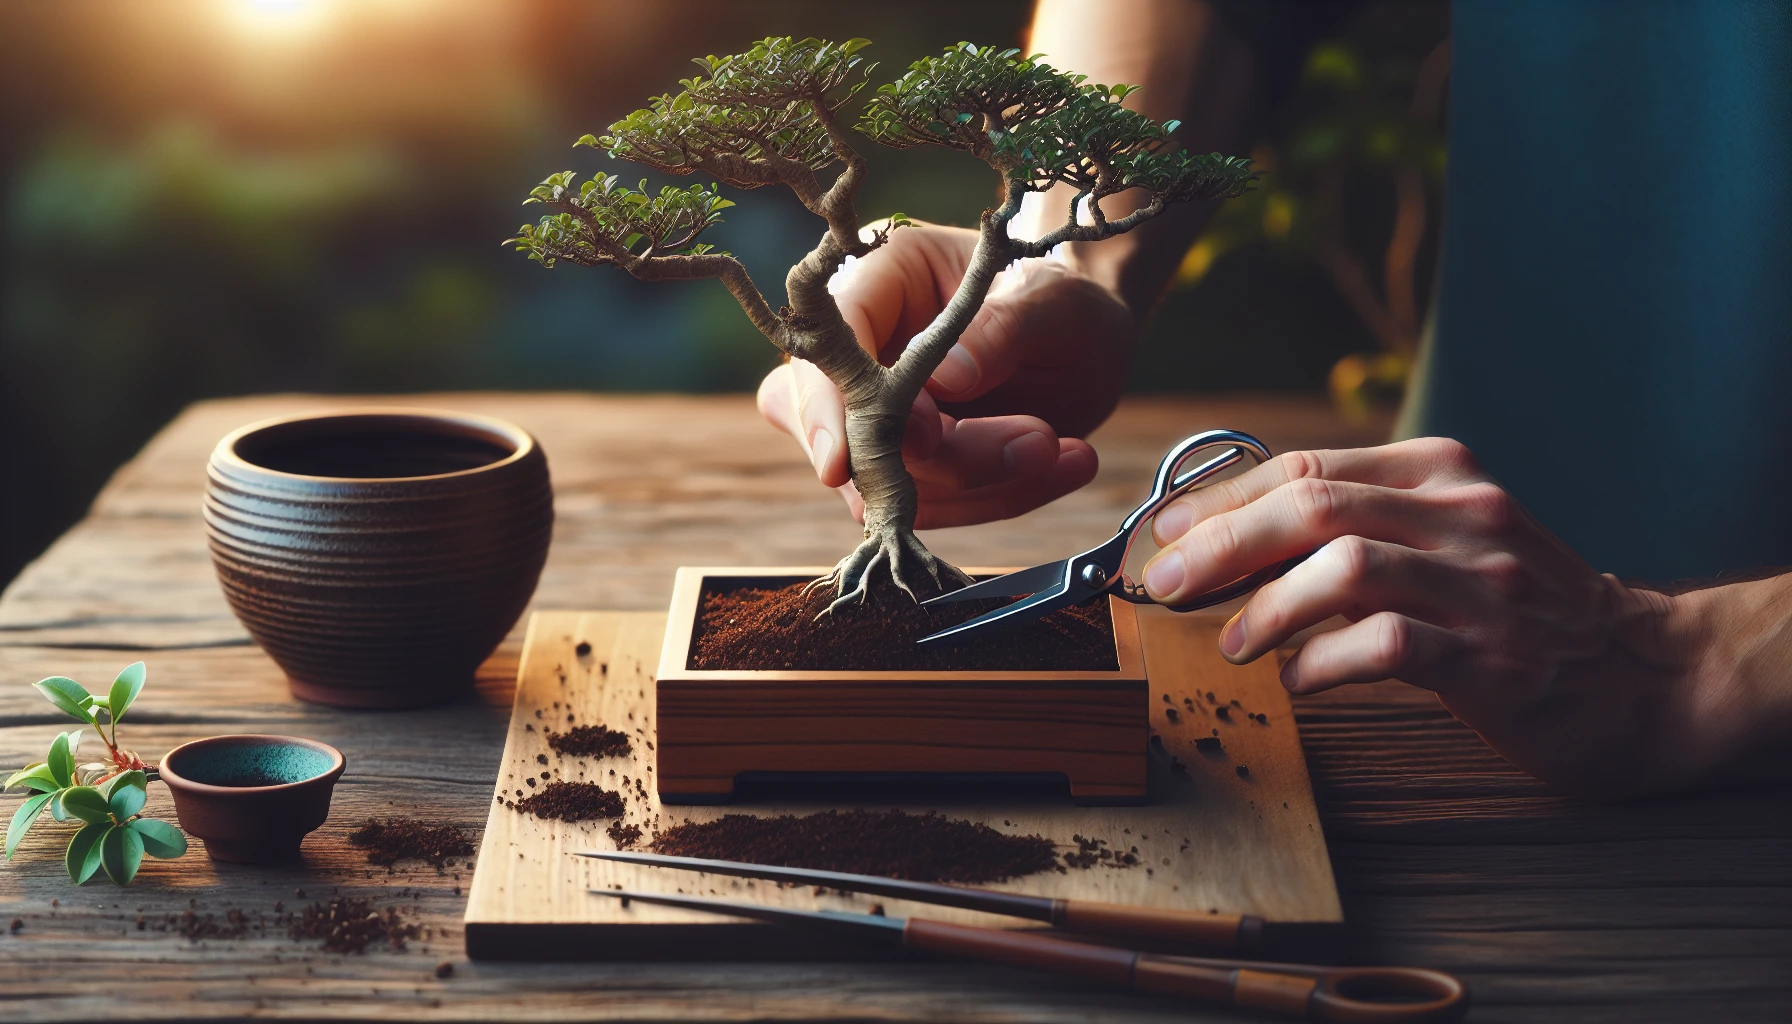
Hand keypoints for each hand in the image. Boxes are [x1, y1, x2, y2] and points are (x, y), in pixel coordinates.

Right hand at [757, 221, 1133, 527]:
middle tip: (1037, 441)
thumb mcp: (1056, 302)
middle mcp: (865, 349)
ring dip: (983, 481)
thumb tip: (944, 378)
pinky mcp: (911, 465)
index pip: (827, 344)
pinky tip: (1064, 461)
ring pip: (889, 484)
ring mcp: (880, 415)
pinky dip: (1001, 496)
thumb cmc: (1066, 303)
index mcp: (883, 279)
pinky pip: (934, 506)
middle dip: (942, 456)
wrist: (1090, 345)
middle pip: (848, 429)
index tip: (841, 462)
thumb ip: (1001, 330)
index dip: (825, 405)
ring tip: (1058, 447)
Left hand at [1139, 437, 1754, 797]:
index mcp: (1441, 472)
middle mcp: (1464, 512)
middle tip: (1168, 586)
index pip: (1308, 467)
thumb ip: (1356, 528)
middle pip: (1314, 504)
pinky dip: (1324, 661)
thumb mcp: (1444, 540)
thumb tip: (1229, 545)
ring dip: (1268, 605)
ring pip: (1346, 566)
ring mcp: (1485, 583)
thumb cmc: (1519, 609)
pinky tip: (1300, 680)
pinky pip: (1387, 644)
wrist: (1646, 676)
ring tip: (1233, 643)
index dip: (1222, 497)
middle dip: (1223, 543)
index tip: (1166, 532)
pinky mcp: (1495, 656)